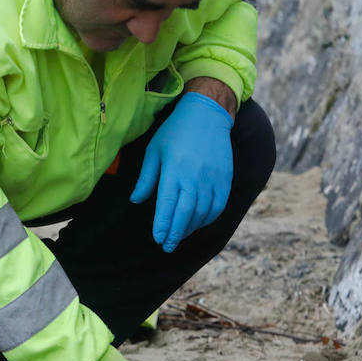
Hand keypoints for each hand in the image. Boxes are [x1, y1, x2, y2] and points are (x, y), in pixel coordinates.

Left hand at [130, 92, 233, 252]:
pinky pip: (218, 206)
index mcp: (174, 170)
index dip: (163, 225)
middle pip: (185, 214)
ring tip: (179, 236)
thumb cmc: (175, 131)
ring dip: (190, 228)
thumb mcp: (154, 151)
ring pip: (202, 213)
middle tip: (167, 246)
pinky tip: (198, 223)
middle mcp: (194, 178)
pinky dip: (208, 219)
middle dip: (175, 233)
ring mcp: (212, 179)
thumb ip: (146, 178)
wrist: (207, 114)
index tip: (158, 239)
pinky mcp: (224, 179)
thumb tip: (136, 200)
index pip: (167, 205)